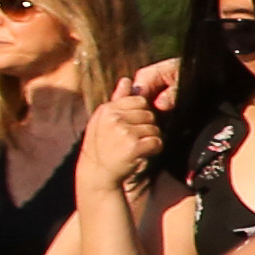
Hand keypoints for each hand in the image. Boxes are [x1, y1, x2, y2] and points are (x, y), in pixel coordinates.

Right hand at [84, 67, 168, 190]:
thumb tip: (127, 79)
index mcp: (107, 109)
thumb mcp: (104, 121)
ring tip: (137, 147)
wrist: (98, 174)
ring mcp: (123, 131)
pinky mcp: (133, 145)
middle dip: (148, 126)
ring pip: (155, 128)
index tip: (133, 126)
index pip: (139, 100)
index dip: (142, 114)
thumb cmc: (102, 146)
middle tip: (135, 139)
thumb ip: (118, 100)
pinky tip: (143, 154)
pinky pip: (157, 141)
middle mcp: (114, 117)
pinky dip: (155, 149)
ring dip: (151, 139)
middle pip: (149, 114)